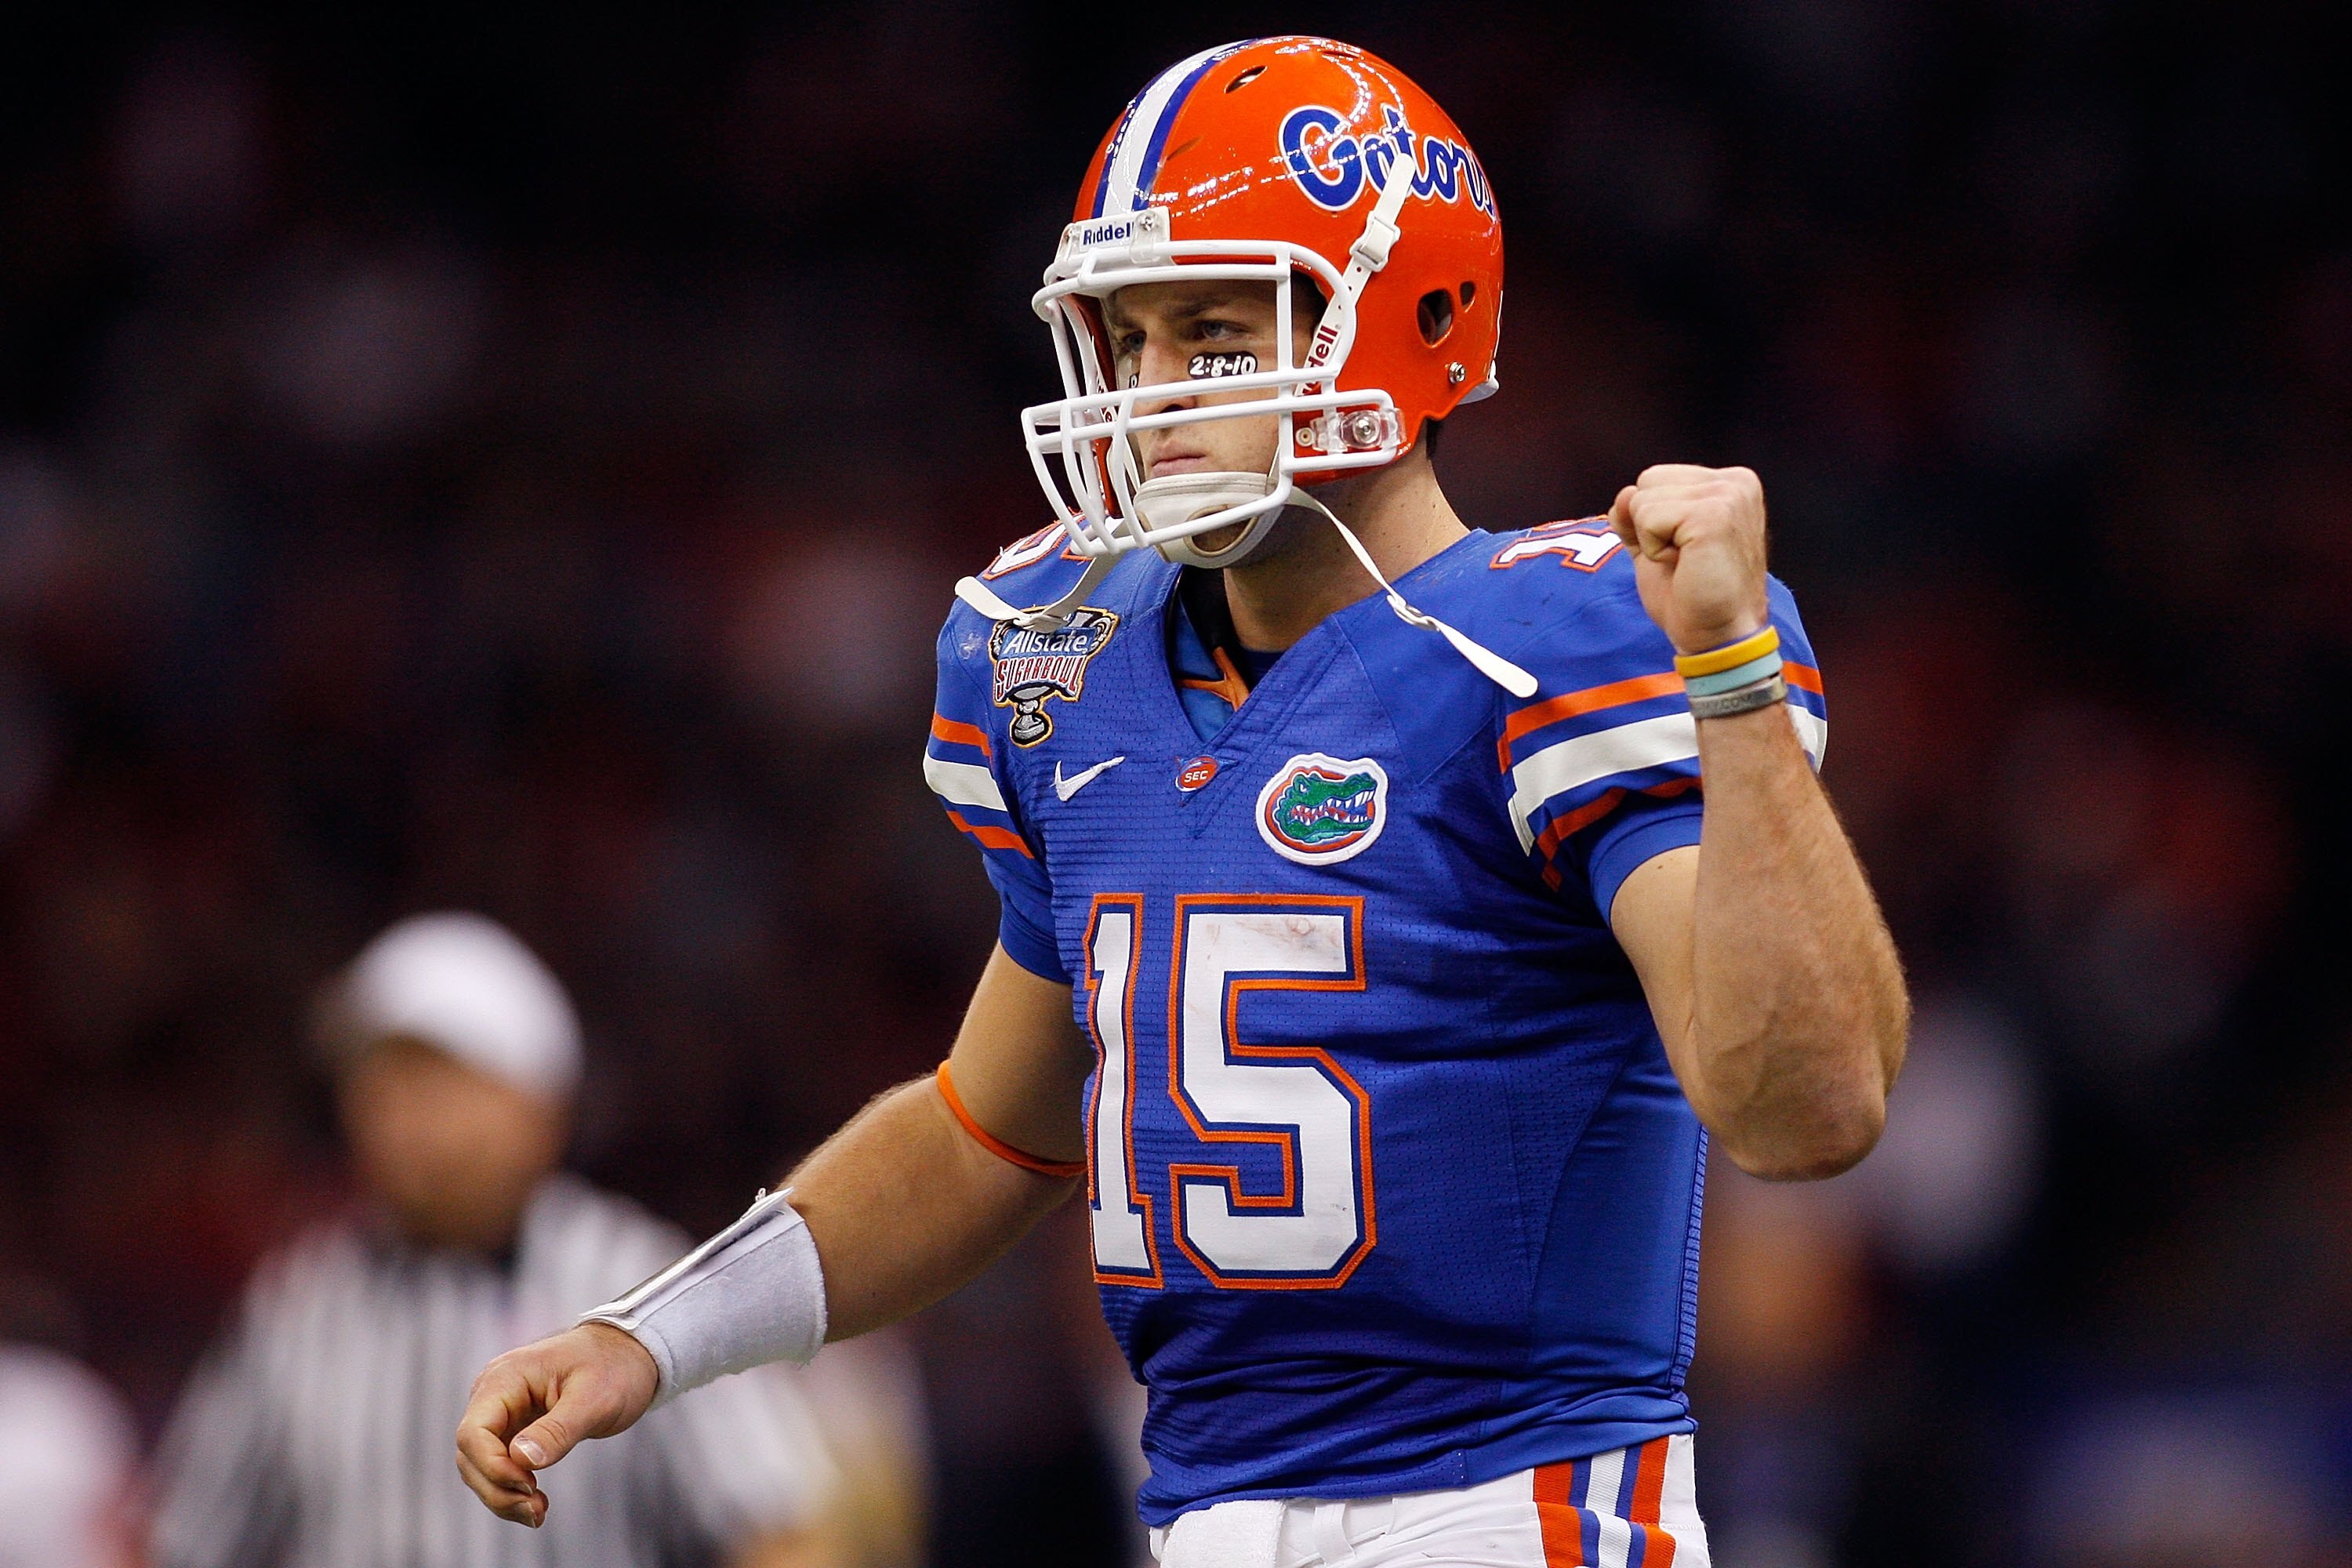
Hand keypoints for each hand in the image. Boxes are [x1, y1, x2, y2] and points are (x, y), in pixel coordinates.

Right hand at [455, 1322, 658, 1526]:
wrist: (630, 1354)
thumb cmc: (614, 1368)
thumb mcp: (595, 1399)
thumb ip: (558, 1429)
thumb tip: (520, 1460)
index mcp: (505, 1378)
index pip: (473, 1433)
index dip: (493, 1467)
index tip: (530, 1485)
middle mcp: (494, 1395)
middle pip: (470, 1456)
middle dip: (498, 1489)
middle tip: (537, 1510)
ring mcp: (502, 1413)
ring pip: (480, 1467)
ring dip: (503, 1496)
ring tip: (539, 1513)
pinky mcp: (514, 1429)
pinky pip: (499, 1466)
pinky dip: (512, 1490)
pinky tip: (536, 1505)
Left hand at [1609, 464, 1770, 654]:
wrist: (1717, 635)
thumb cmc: (1692, 593)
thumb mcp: (1655, 542)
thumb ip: (1638, 514)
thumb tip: (1624, 494)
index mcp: (1729, 482)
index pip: (1655, 477)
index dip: (1651, 520)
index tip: (1683, 550)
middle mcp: (1736, 481)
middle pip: (1647, 481)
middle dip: (1649, 526)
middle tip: (1684, 558)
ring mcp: (1728, 495)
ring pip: (1643, 499)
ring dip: (1651, 539)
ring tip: (1686, 562)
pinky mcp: (1714, 514)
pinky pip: (1647, 518)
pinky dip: (1653, 549)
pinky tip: (1684, 565)